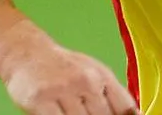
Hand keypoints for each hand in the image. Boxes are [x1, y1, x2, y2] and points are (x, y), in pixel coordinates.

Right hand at [0, 32, 139, 114]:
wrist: (27, 53)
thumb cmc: (63, 66)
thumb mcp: (93, 72)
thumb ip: (111, 93)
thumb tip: (133, 113)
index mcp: (103, 76)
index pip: (124, 107)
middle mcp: (86, 81)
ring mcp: (63, 91)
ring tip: (74, 114)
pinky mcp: (40, 101)